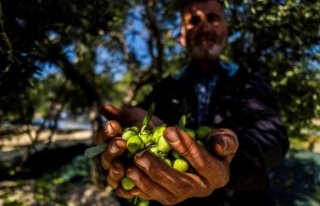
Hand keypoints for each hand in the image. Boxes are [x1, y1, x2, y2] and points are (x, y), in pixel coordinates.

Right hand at [95, 104, 162, 187]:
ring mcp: (123, 174)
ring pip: (112, 177)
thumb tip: (105, 107)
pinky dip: (126, 189)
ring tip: (121, 165)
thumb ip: (124, 114)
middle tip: (120, 143)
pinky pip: (125, 191)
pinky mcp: (133, 188)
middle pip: (106, 159)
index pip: (103, 139)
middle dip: (111, 150)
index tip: (114, 125)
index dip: (106, 133)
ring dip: (115, 171)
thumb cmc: (151, 129)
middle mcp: (115, 160)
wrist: (172, 144)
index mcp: (112, 142)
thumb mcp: (140, 118)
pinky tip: (131, 184)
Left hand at [114, 127, 237, 204]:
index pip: (204, 163)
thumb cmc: (215, 145)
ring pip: (164, 195)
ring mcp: (183, 196)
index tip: (170, 131)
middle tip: (141, 155)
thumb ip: (226, 140)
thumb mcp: (226, 139)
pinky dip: (138, 188)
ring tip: (130, 167)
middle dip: (160, 170)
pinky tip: (126, 176)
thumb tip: (218, 146)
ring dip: (145, 182)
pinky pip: (153, 197)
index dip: (188, 148)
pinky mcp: (168, 196)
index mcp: (217, 175)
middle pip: (180, 185)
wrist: (206, 159)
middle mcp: (200, 189)